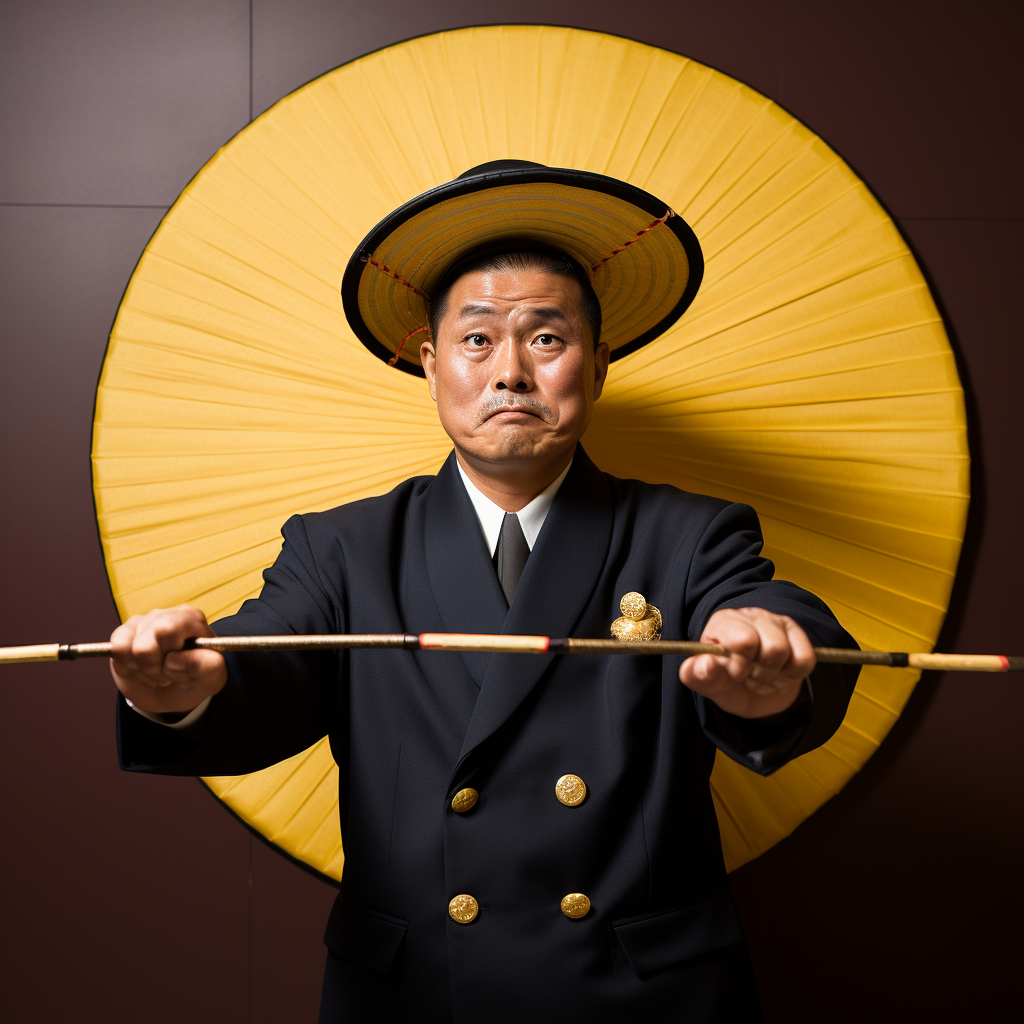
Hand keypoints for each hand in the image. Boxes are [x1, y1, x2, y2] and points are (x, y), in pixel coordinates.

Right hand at [110, 605, 226, 714]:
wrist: (172, 694)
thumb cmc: (194, 680)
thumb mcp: (211, 679)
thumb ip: (207, 667)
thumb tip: (176, 658)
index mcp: (192, 619)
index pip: (171, 629)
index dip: (172, 658)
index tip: (183, 671)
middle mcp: (166, 615)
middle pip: (146, 643)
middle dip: (155, 669)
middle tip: (168, 675)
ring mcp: (143, 622)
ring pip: (131, 649)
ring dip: (144, 670)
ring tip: (158, 672)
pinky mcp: (123, 634)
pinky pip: (117, 649)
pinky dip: (128, 665)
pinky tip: (142, 667)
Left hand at [679, 607, 814, 717]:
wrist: (755, 694)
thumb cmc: (729, 683)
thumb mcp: (710, 684)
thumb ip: (698, 675)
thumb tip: (704, 664)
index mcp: (722, 622)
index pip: (743, 640)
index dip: (740, 665)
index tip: (734, 673)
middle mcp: (750, 615)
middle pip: (770, 647)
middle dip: (758, 672)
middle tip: (748, 676)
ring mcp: (776, 623)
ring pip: (784, 652)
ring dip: (772, 674)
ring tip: (761, 675)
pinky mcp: (798, 635)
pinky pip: (804, 660)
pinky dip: (792, 675)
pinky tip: (778, 673)